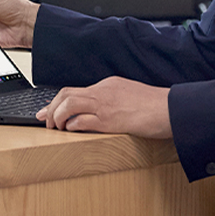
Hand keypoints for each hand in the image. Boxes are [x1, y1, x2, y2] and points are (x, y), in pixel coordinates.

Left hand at [38, 76, 172, 139]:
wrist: (170, 108)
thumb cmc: (154, 105)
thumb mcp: (130, 95)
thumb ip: (113, 99)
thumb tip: (99, 111)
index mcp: (108, 84)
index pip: (76, 90)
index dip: (58, 101)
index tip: (48, 110)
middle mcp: (103, 91)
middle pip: (66, 94)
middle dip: (50, 107)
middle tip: (44, 120)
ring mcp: (106, 105)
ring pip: (69, 104)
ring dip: (57, 117)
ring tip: (55, 128)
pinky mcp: (110, 121)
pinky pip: (83, 121)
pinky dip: (72, 126)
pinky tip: (70, 131)